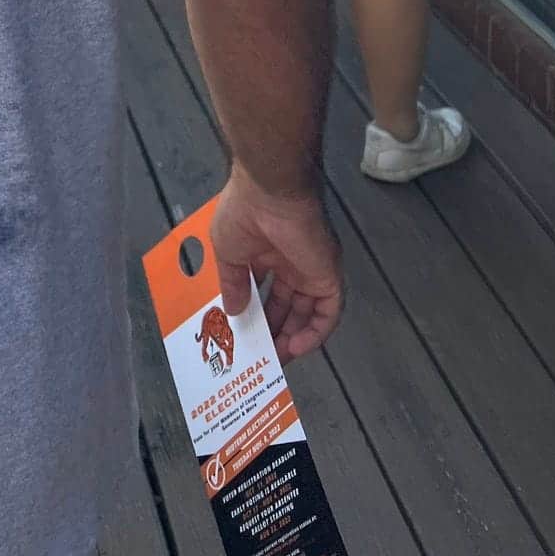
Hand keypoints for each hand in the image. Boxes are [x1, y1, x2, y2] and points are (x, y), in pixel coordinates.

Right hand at [210, 168, 343, 361]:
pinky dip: (315, 333)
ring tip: (276, 361)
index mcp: (265, 253)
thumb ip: (233, 284)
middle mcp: (291, 264)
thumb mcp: (226, 252)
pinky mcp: (328, 276)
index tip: (244, 337)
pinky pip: (327, 312)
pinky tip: (296, 348)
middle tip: (261, 357)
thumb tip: (232, 311)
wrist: (269, 194)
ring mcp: (311, 271)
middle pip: (287, 306)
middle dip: (274, 332)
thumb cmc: (242, 215)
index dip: (255, 315)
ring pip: (307, 313)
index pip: (265, 291)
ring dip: (293, 338)